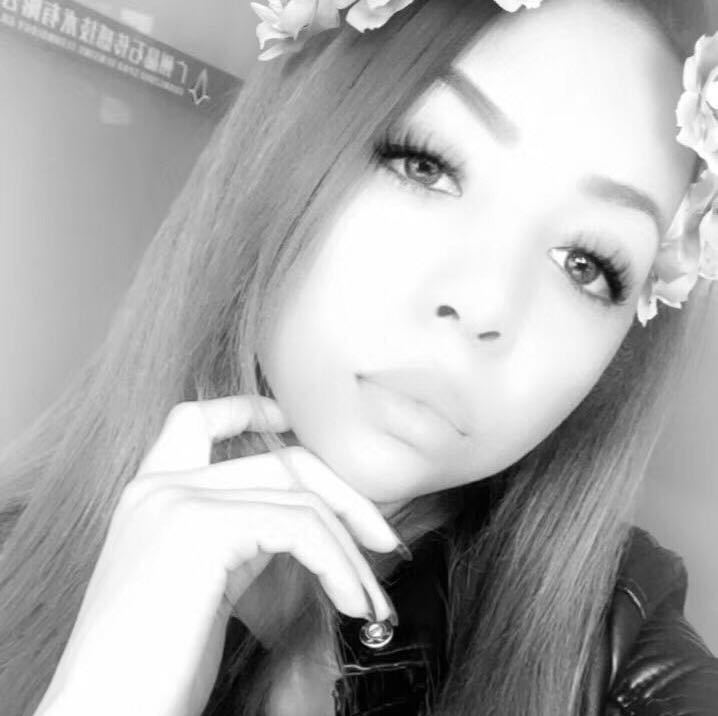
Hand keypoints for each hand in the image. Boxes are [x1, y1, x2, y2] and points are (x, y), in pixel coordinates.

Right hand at [34, 396, 404, 715]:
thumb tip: (302, 526)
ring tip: (370, 599)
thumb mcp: (201, 584)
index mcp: (152, 494)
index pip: (194, 421)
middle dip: (343, 497)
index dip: (247, 408)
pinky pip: (301, 529)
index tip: (289, 420)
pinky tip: (351, 603)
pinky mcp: (202, 528)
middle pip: (280, 460)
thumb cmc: (153, 668)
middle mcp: (161, 485)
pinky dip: (338, 566)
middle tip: (381, 540)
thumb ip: (237, 541)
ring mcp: (179, 500)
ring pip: (300, 496)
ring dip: (350, 549)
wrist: (103, 714)